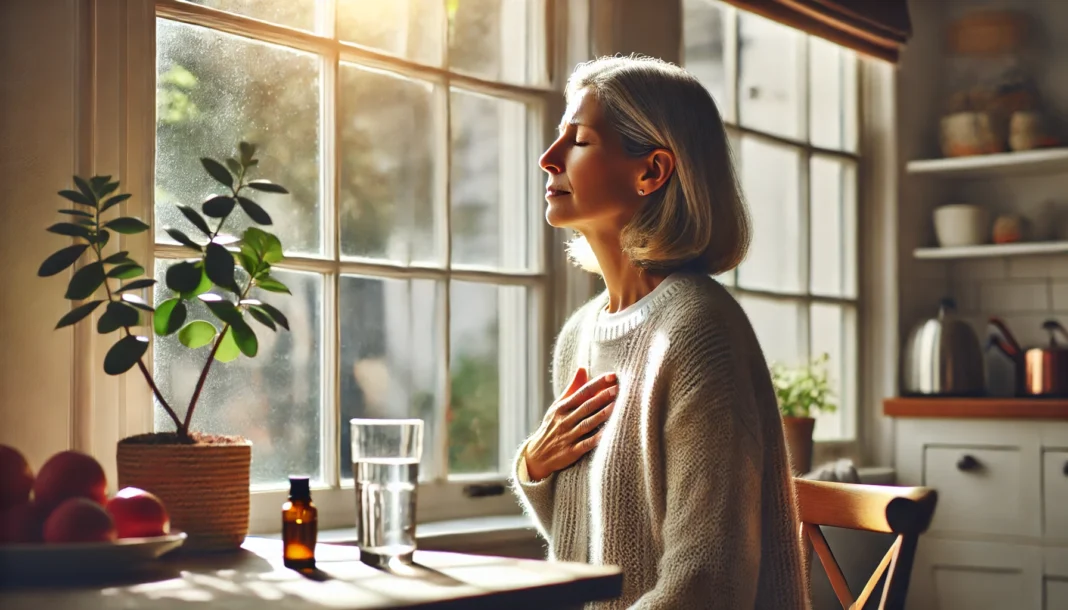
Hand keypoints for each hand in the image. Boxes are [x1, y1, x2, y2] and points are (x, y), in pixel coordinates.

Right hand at [523, 367, 617, 481]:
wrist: (537, 455)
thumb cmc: (552, 426)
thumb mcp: (558, 406)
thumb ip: (572, 388)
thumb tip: (583, 368)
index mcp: (562, 407)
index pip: (582, 392)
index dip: (597, 384)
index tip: (611, 375)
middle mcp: (564, 420)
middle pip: (586, 407)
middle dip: (602, 397)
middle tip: (617, 388)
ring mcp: (567, 436)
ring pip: (587, 424)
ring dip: (602, 415)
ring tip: (617, 406)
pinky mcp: (571, 452)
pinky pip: (586, 444)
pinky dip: (596, 439)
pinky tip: (608, 434)